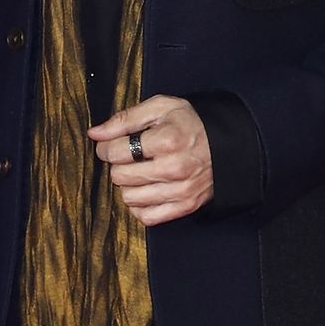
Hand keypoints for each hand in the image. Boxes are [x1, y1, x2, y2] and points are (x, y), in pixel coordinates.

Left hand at [90, 95, 212, 224]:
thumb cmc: (191, 123)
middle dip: (118, 165)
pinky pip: (147, 217)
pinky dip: (140, 206)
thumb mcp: (161, 108)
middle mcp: (174, 168)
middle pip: (119, 176)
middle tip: (129, 158)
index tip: (113, 145)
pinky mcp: (186, 207)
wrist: (229, 143)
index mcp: (167, 140)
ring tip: (140, 172)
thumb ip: (125, 119)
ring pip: (129, 198)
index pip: (115, 151)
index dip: (107, 147)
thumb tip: (95, 134)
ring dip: (129, 185)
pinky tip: (146, 190)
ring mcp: (181, 191)